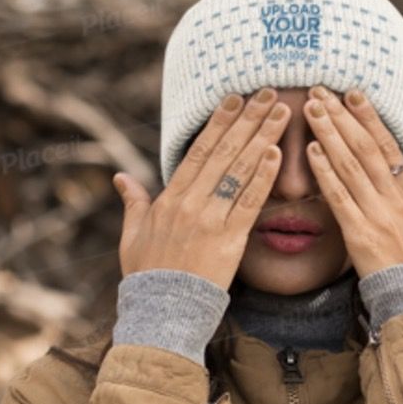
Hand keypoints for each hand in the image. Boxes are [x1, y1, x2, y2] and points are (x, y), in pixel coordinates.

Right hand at [113, 88, 290, 290]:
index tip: (235, 98)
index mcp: (169, 198)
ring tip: (281, 113)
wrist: (162, 311)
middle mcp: (190, 203)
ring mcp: (210, 220)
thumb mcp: (132, 236)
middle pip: (224, 152)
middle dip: (248, 119)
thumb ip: (133, 202)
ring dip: (262, 137)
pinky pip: (250, 202)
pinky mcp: (229, 240)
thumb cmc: (147, 275)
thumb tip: (121, 177)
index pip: (198, 150)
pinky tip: (277, 153)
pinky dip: (263, 177)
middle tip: (268, 92)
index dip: (218, 122)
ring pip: (240, 170)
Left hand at [302, 85, 402, 277]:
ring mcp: (378, 214)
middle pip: (366, 147)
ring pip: (350, 164)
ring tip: (311, 108)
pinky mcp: (360, 234)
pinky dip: (324, 171)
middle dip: (342, 116)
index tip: (354, 95)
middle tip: (321, 91)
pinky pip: (339, 197)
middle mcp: (396, 198)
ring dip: (329, 133)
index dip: (370, 118)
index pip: (389, 147)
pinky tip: (310, 150)